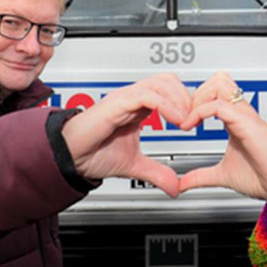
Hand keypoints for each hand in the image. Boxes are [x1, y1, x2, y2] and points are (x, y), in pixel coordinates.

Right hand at [61, 73, 190, 196]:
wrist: (71, 157)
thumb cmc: (93, 154)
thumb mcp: (134, 166)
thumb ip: (156, 173)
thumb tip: (175, 186)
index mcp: (137, 106)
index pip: (169, 90)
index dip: (186, 101)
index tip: (195, 121)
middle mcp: (132, 98)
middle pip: (168, 80)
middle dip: (186, 97)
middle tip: (193, 119)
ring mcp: (125, 98)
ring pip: (160, 83)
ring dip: (179, 100)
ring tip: (186, 121)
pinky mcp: (117, 104)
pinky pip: (147, 95)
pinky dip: (166, 105)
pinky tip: (176, 120)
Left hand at [178, 73, 266, 203]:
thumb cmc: (266, 176)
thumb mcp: (223, 175)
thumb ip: (201, 176)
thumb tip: (183, 183)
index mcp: (236, 121)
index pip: (214, 93)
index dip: (194, 100)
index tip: (182, 120)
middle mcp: (240, 113)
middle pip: (216, 80)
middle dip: (195, 94)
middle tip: (183, 116)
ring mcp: (244, 115)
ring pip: (219, 83)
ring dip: (198, 97)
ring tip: (187, 118)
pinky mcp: (246, 122)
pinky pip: (219, 105)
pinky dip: (199, 111)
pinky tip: (190, 126)